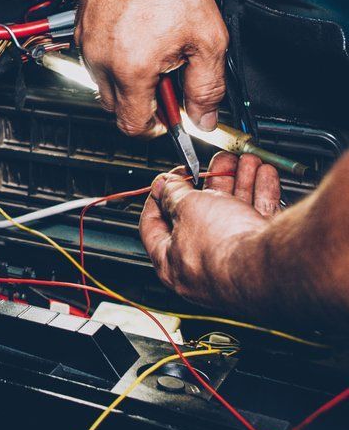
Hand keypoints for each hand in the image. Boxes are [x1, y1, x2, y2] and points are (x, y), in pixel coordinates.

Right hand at [74, 0, 228, 135]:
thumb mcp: (208, 41)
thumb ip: (207, 88)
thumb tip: (204, 117)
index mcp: (131, 70)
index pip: (132, 123)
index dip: (155, 126)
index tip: (167, 117)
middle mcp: (101, 60)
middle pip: (114, 106)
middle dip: (140, 100)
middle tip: (166, 77)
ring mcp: (87, 43)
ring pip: (102, 80)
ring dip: (125, 77)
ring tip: (151, 48)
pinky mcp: (81, 27)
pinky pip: (93, 56)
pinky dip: (112, 54)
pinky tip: (135, 33)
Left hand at [140, 151, 280, 308]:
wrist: (274, 265)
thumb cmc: (222, 246)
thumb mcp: (186, 207)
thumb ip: (173, 193)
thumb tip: (165, 186)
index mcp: (172, 263)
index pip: (154, 227)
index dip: (158, 198)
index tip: (165, 181)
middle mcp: (202, 268)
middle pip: (200, 216)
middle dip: (210, 183)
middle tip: (213, 164)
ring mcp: (235, 264)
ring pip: (232, 214)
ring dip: (239, 182)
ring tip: (245, 162)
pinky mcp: (263, 258)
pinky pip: (257, 220)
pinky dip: (261, 194)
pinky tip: (265, 174)